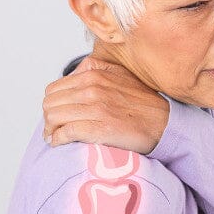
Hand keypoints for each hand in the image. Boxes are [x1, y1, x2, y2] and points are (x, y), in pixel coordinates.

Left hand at [42, 56, 169, 154]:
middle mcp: (91, 88)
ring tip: (56, 138)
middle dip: (48, 118)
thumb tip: (74, 74)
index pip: (54, 89)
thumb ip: (95, 69)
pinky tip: (61, 143)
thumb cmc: (143, 104)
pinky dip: (58, 139)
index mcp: (94, 74)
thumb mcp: (119, 75)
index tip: (57, 116)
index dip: (52, 104)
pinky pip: (65, 133)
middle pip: (50, 104)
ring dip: (51, 130)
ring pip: (53, 118)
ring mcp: (95, 108)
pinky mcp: (99, 128)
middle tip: (54, 129)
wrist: (165, 123)